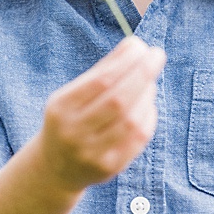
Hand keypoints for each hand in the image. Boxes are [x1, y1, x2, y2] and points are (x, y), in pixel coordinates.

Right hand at [38, 37, 165, 194]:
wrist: (56, 167)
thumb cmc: (70, 119)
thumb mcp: (74, 94)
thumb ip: (103, 70)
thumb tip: (134, 45)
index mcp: (61, 108)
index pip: (100, 81)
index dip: (125, 62)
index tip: (142, 46)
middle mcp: (73, 133)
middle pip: (118, 101)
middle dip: (142, 74)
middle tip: (157, 55)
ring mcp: (92, 154)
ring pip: (131, 121)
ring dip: (146, 95)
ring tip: (149, 82)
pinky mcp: (110, 168)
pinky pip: (138, 139)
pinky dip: (148, 116)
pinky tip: (148, 104)